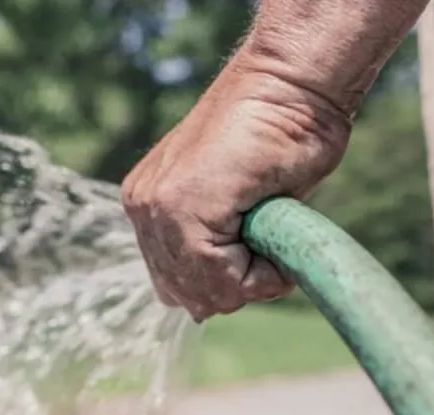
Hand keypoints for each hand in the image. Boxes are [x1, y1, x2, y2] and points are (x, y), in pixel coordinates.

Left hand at [121, 46, 352, 321]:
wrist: (290, 86)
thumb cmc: (279, 138)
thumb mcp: (239, 207)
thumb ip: (214, 246)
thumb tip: (200, 309)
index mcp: (150, 207)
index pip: (176, 285)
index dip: (227, 283)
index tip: (260, 247)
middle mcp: (143, 209)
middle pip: (186, 296)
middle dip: (235, 286)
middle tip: (268, 243)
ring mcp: (156, 207)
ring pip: (204, 293)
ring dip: (251, 280)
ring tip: (272, 232)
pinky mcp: (180, 207)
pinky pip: (222, 279)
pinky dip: (263, 273)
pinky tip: (275, 231)